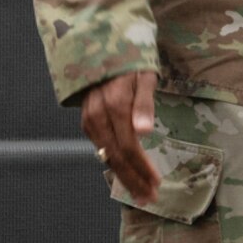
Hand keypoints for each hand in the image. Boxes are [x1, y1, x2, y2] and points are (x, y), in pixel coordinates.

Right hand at [79, 71, 160, 205]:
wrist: (100, 45)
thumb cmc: (130, 58)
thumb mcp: (144, 74)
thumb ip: (144, 102)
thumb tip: (145, 132)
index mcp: (115, 105)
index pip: (129, 147)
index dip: (142, 168)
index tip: (156, 184)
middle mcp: (98, 115)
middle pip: (116, 156)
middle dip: (133, 180)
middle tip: (148, 198)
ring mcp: (89, 118)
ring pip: (105, 154)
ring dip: (122, 175)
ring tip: (138, 191)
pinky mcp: (86, 119)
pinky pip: (99, 145)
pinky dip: (112, 161)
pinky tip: (123, 170)